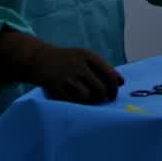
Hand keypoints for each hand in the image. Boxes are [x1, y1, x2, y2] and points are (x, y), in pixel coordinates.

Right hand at [0, 32, 123, 103]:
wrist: (41, 59)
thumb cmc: (69, 60)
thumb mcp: (85, 57)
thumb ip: (102, 68)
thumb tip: (120, 83)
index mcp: (88, 57)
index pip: (108, 74)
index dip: (114, 86)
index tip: (115, 93)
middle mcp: (79, 66)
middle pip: (100, 88)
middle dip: (104, 96)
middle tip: (104, 99)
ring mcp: (67, 77)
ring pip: (88, 96)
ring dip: (92, 101)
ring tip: (92, 99)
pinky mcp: (57, 88)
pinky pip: (73, 101)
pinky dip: (79, 103)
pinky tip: (79, 101)